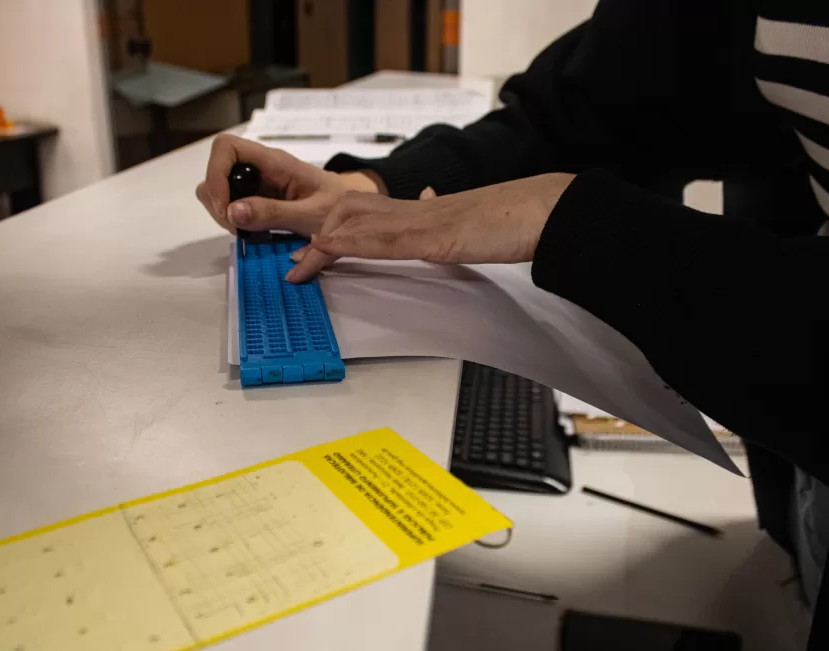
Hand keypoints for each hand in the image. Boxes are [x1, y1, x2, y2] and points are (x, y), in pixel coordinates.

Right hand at [196, 134, 383, 236]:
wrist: (353, 209)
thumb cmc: (339, 205)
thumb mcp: (310, 214)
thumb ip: (273, 212)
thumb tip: (233, 211)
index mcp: (273, 161)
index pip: (226, 147)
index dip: (215, 174)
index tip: (226, 207)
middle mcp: (260, 167)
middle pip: (217, 171)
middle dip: (218, 201)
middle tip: (238, 228)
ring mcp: (257, 182)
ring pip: (220, 190)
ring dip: (225, 214)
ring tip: (248, 232)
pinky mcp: (257, 197)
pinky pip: (233, 205)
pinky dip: (235, 221)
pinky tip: (254, 233)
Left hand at [287, 173, 574, 282]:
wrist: (542, 209)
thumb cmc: (511, 220)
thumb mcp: (468, 225)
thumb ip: (446, 221)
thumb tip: (436, 209)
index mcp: (418, 210)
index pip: (361, 216)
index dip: (328, 229)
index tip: (306, 249)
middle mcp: (412, 209)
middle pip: (344, 212)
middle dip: (308, 231)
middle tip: (286, 256)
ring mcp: (420, 220)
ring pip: (353, 222)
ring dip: (316, 241)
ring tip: (293, 263)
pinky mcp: (433, 235)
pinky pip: (382, 239)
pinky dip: (349, 245)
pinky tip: (326, 250)